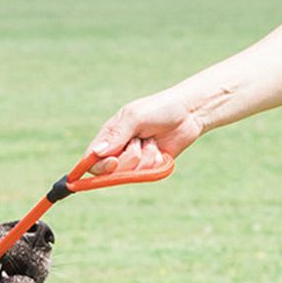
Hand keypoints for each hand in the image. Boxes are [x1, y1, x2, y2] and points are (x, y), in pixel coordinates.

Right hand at [85, 88, 202, 178]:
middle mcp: (119, 150)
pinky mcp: (150, 166)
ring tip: (152, 140)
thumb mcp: (134, 117)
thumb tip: (96, 153)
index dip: (100, 167)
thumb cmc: (159, 108)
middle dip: (130, 158)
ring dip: (146, 157)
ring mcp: (136, 160)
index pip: (92, 161)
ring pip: (133, 173)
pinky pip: (148, 173)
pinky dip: (156, 161)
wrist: (189, 113)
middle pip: (113, 172)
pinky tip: (160, 148)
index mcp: (109, 137)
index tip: (114, 162)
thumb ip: (116, 135)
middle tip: (140, 141)